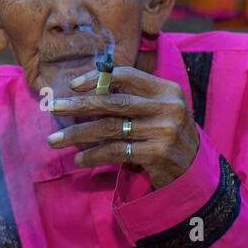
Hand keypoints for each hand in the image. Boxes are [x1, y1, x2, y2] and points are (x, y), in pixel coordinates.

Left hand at [47, 66, 199, 187]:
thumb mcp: (158, 111)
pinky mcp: (157, 154)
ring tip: (55, 140)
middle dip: (79, 105)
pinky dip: (93, 154)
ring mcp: (164, 131)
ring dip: (77, 134)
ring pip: (109, 128)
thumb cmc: (167, 136)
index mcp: (167, 90)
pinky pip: (115, 151)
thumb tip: (86, 94)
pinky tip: (78, 158)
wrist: (194, 172)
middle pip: (113, 102)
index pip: (127, 75)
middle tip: (54, 108)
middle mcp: (168, 107)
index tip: (72, 85)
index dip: (97, 78)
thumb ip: (132, 100)